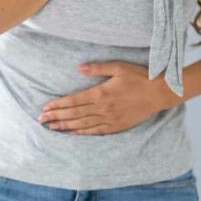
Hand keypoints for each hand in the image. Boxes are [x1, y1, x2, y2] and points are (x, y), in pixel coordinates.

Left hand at [37, 61, 176, 135]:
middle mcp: (103, 108)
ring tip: (52, 128)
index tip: (46, 107)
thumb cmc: (139, 77)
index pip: (74, 101)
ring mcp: (110, 119)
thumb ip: (97, 68)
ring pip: (82, 125)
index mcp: (101, 93)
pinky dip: (82, 133)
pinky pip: (95, 132)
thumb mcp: (119, 67)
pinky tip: (72, 133)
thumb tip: (79, 69)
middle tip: (41, 120)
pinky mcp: (117, 126)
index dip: (58, 105)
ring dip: (65, 126)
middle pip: (74, 114)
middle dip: (56, 117)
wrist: (159, 93)